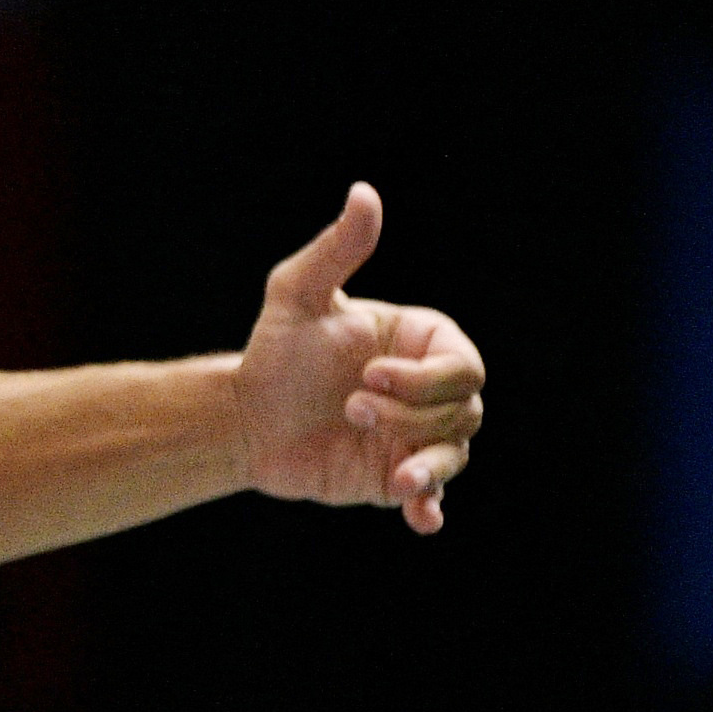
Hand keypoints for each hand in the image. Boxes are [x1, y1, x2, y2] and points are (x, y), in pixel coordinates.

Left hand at [231, 183, 484, 534]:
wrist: (247, 418)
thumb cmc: (275, 349)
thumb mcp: (299, 294)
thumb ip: (337, 248)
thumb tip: (365, 193)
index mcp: (419, 343)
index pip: (460, 363)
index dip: (425, 377)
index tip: (369, 376)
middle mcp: (427, 389)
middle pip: (465, 409)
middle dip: (415, 415)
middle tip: (352, 410)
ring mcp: (416, 435)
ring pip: (456, 452)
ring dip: (427, 463)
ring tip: (392, 473)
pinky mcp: (396, 476)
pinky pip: (432, 496)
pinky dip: (431, 507)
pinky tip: (422, 518)